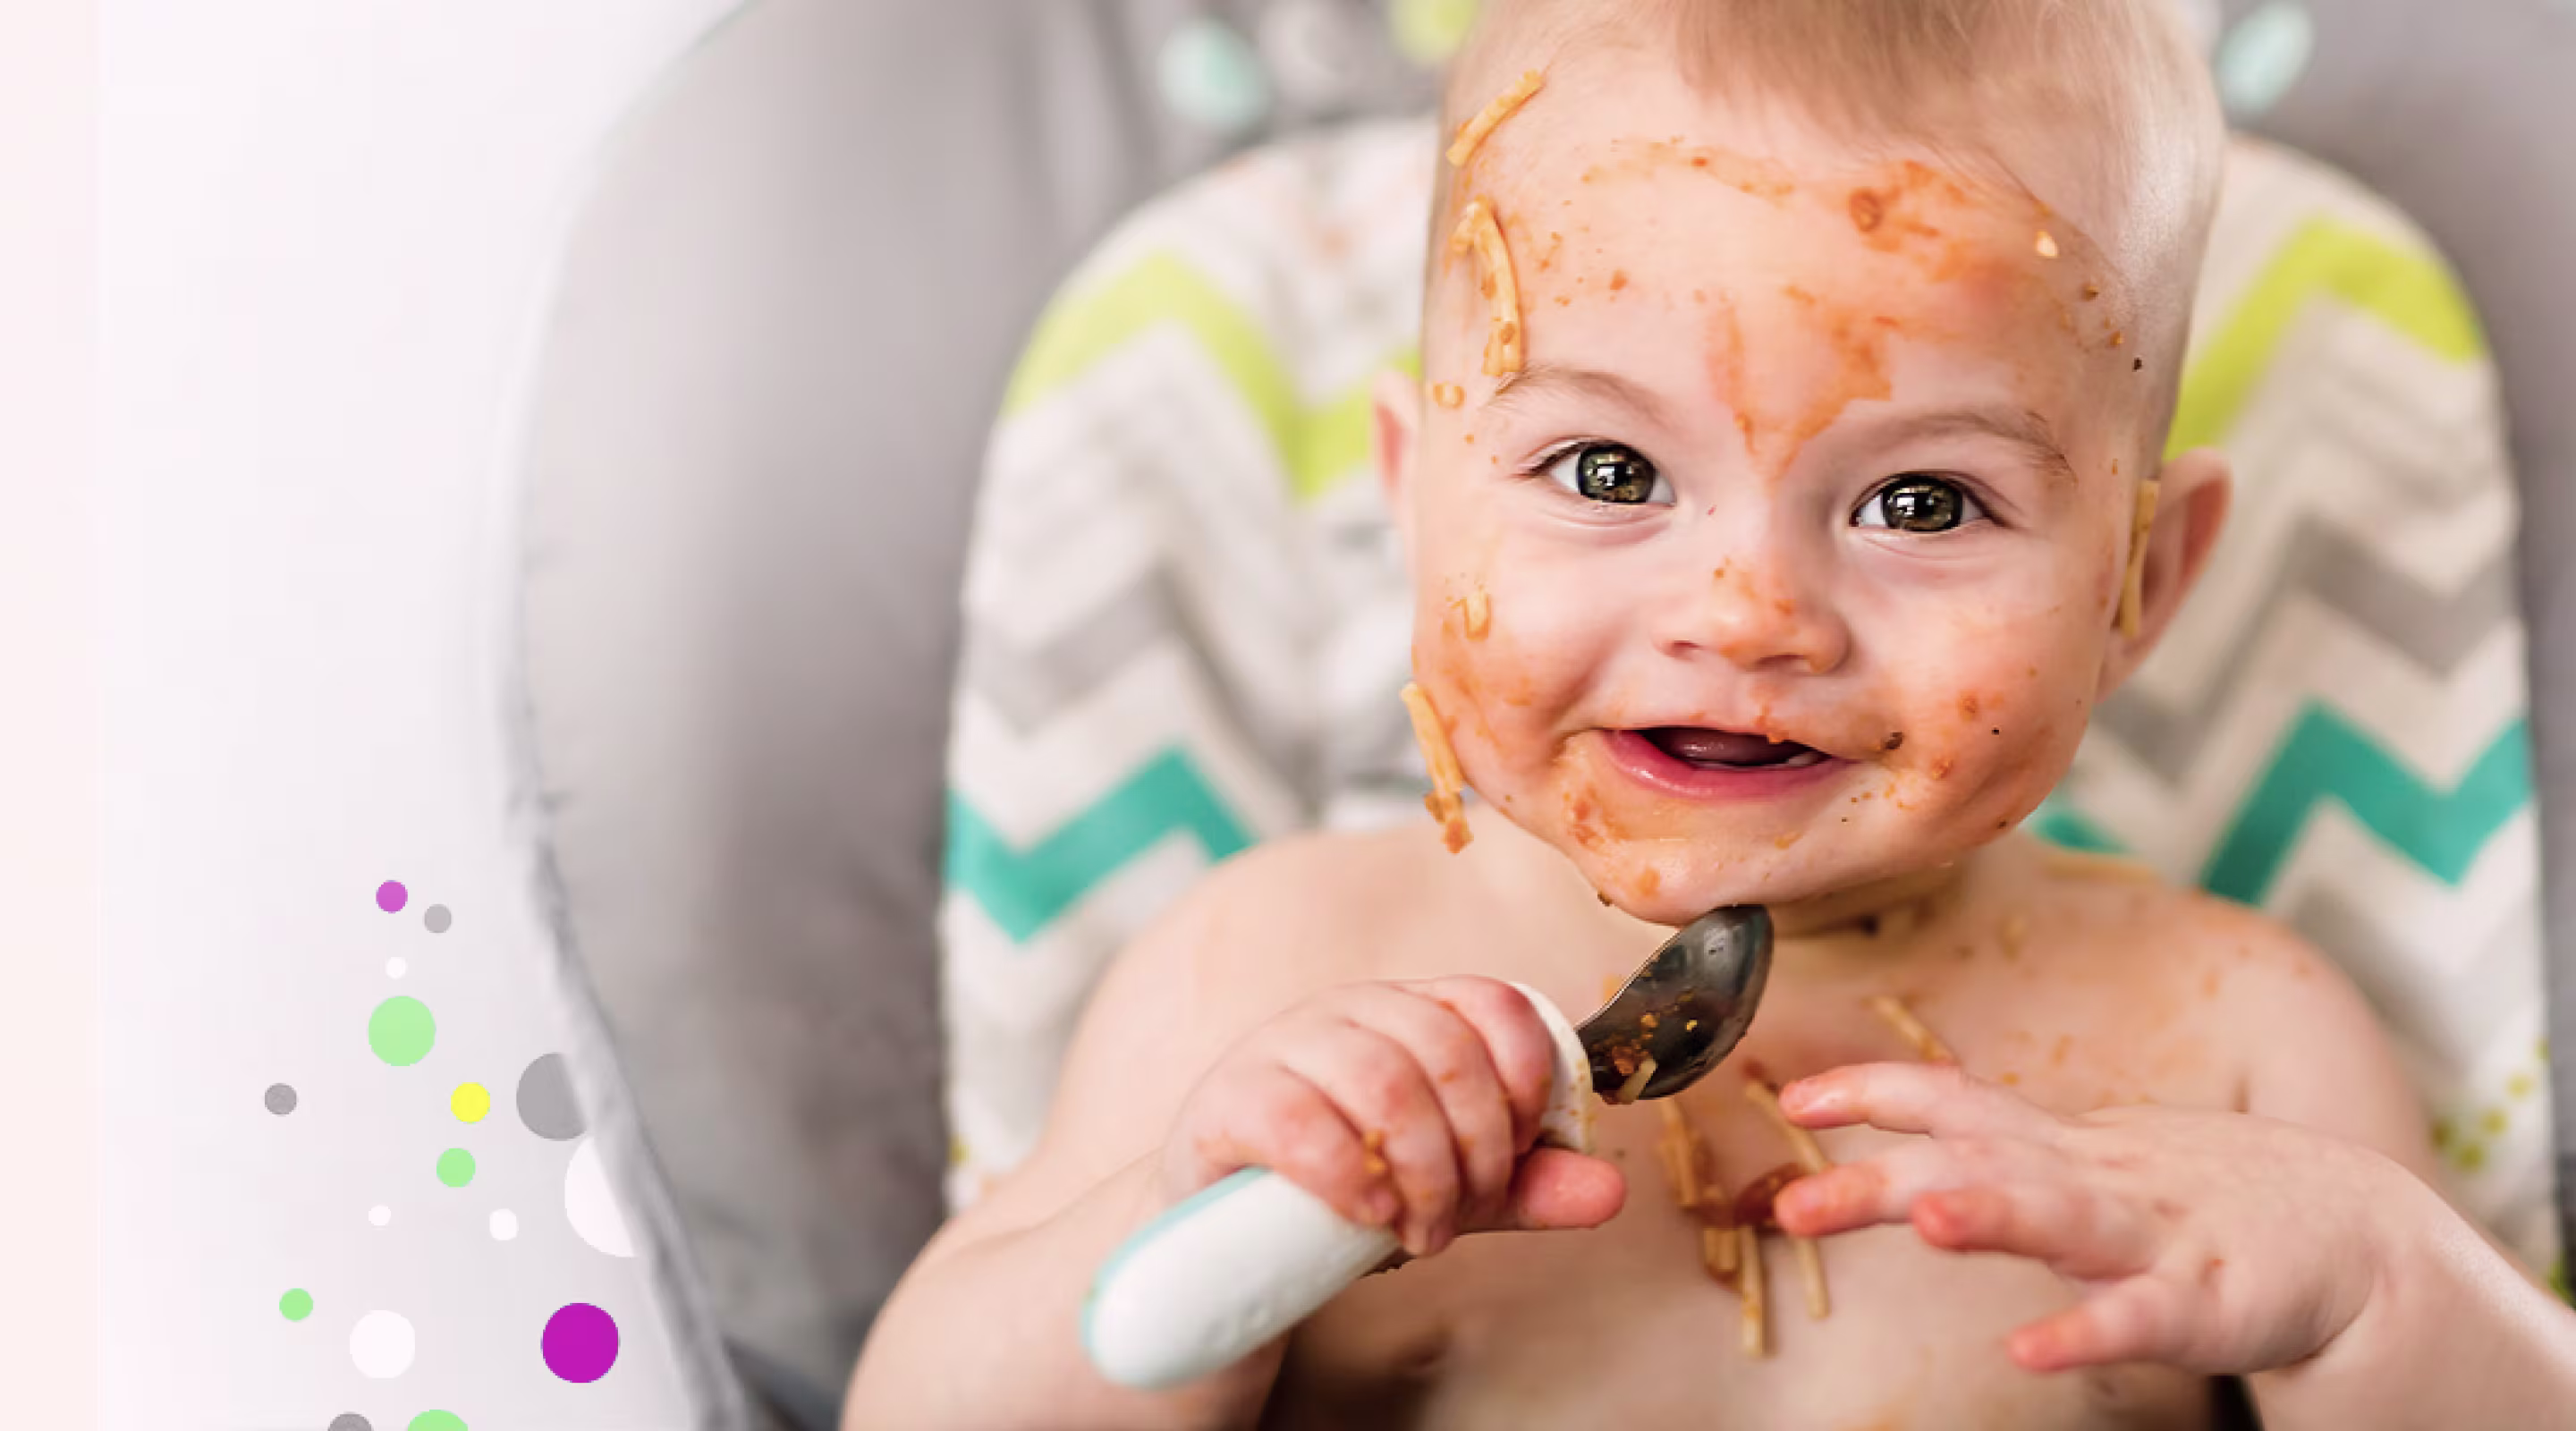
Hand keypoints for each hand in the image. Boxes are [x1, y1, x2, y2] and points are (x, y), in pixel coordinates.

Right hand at [1161, 977, 1623, 1256]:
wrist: (1227, 1238)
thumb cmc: (1349, 1190)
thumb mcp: (1452, 1187)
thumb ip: (1526, 1186)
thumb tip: (1610, 1192)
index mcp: (1412, 1012)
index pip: (1497, 1003)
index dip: (1528, 1080)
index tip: (1522, 1149)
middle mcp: (1350, 1011)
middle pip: (1446, 1052)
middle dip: (1477, 1150)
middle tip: (1463, 1217)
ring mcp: (1283, 1046)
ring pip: (1383, 1080)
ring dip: (1422, 1171)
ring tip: (1419, 1231)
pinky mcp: (1228, 1098)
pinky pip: (1298, 1118)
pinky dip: (1350, 1173)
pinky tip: (1370, 1213)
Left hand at [1773, 1062, 2424, 1374]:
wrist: (2357, 1235)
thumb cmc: (2199, 1203)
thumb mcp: (2088, 1167)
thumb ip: (2002, 1159)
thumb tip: (1903, 1160)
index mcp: (2062, 1147)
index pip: (1953, 1099)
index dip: (1873, 1092)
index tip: (1792, 1098)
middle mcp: (2097, 1177)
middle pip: (1977, 1162)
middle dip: (1883, 1178)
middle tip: (1797, 1205)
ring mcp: (2155, 1233)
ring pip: (2061, 1218)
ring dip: (1992, 1213)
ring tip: (1926, 1219)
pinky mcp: (2213, 1300)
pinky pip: (2141, 1320)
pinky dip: (2088, 1331)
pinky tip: (2032, 1349)